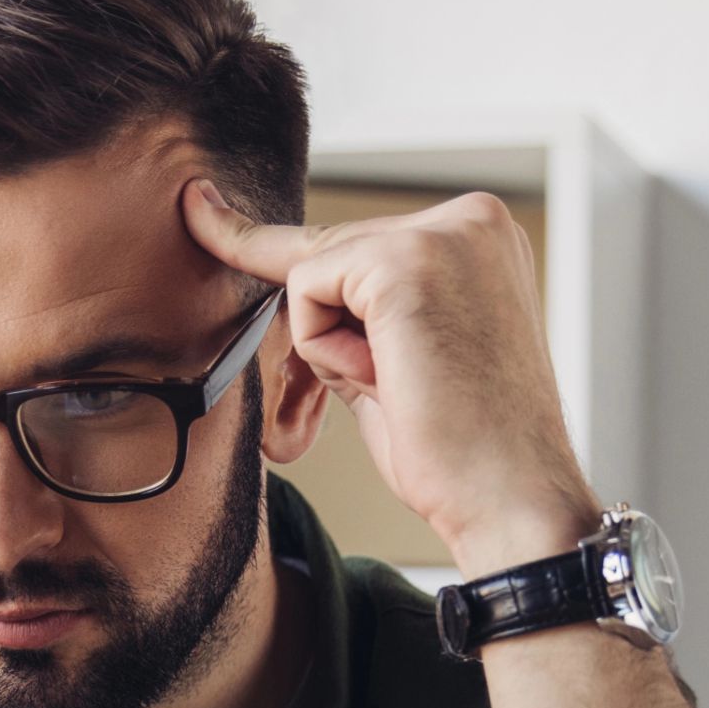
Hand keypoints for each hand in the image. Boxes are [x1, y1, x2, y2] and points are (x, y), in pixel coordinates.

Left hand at [183, 179, 597, 573]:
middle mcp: (470, 219)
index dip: (267, 238)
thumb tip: (292, 300)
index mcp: (481, 239)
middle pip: (330, 253)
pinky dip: (328, 352)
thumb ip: (360, 317)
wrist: (512, 502)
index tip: (196, 204)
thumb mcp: (405, 361)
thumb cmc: (465, 454)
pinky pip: (306, 292)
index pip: (359, 240)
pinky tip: (392, 380)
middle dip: (332, 335)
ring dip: (336, 350)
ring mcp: (442, 233)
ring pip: (314, 272)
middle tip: (401, 389)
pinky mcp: (405, 260)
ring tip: (409, 388)